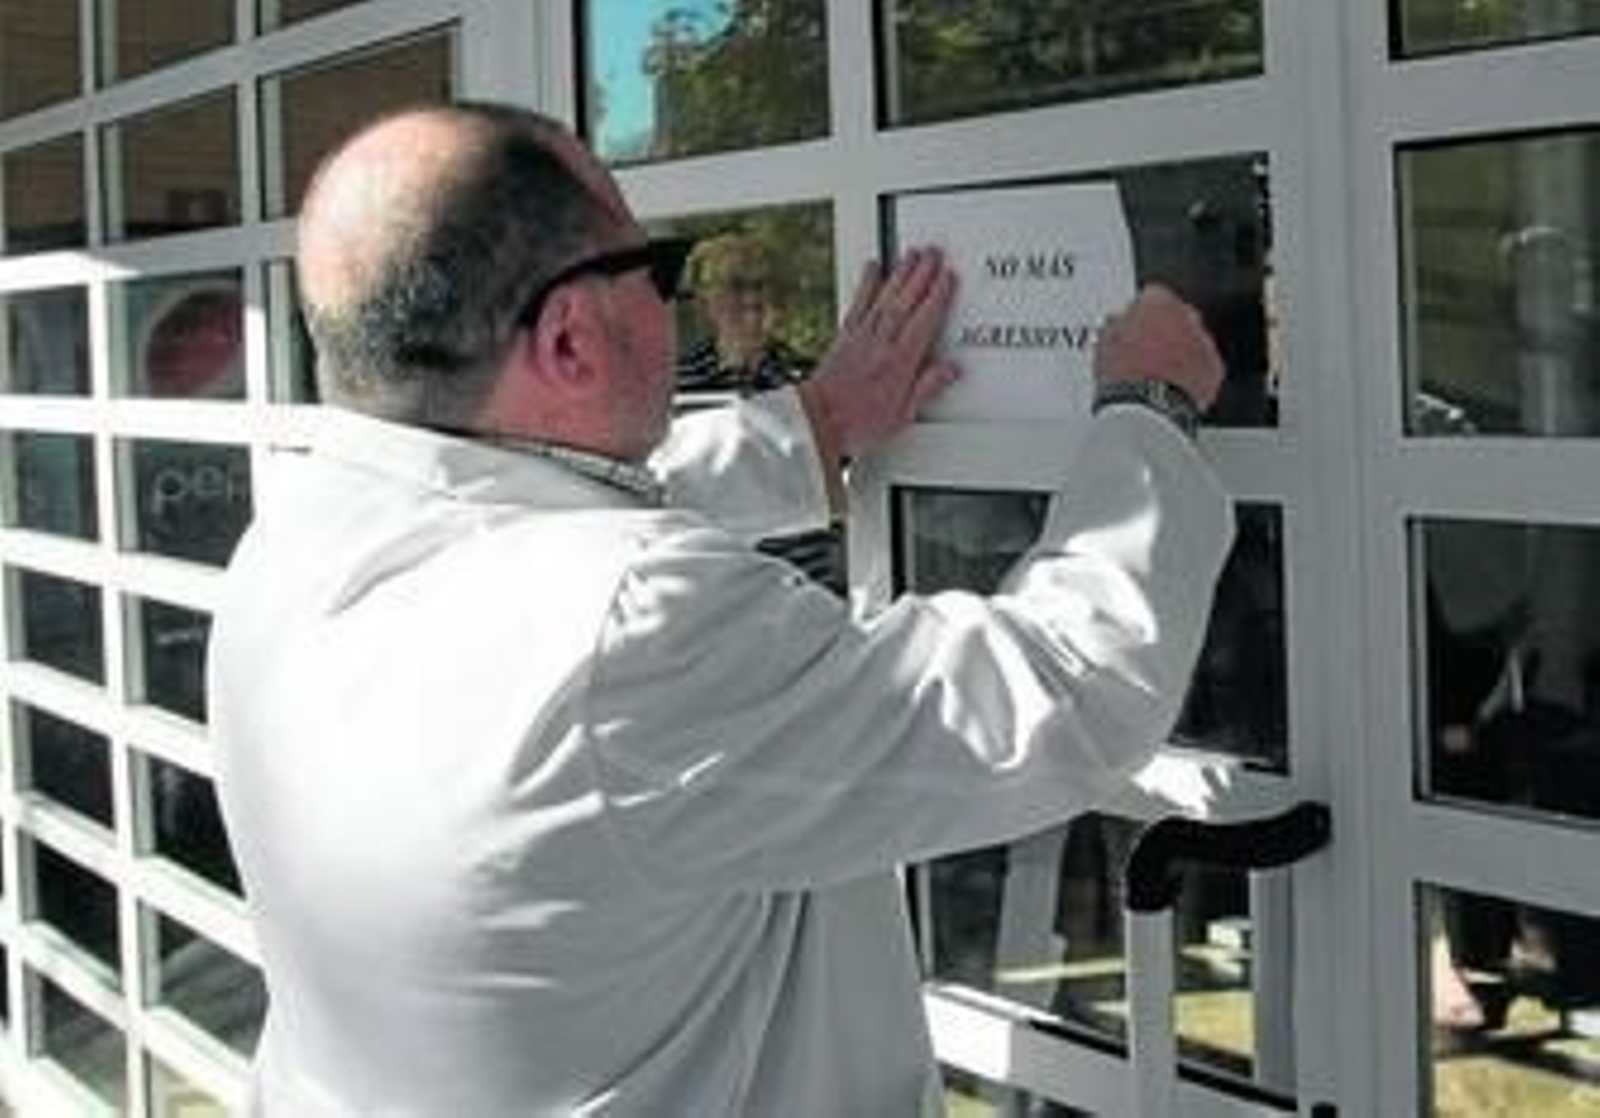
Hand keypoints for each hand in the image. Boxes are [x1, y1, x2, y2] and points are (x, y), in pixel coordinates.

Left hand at [801, 248, 959, 458]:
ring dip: (900, 273)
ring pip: (885, 297)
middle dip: (922, 274)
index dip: (938, 296)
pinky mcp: (844, 337)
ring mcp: (861, 337)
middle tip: (934, 253)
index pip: (925, 321)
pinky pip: (858, 304)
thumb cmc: (858, 422)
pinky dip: (866, 284)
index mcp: (900, 362)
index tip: (948, 276)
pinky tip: (872, 268)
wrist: (818, 420)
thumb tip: (951, 369)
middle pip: (906, 302)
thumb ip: (928, 387)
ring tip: (911, 254)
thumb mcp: (903, 414)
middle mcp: (881, 344)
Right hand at [1095, 285, 1224, 410]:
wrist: (1147, 405)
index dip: (1139, 314)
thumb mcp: (1104, 342)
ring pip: (1192, 342)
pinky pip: (1204, 367)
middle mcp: (1186, 316)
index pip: (1151, 296)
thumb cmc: (1125, 373)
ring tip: (1157, 376)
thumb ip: (1114, 325)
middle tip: (1146, 354)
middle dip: (1164, 332)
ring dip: (1179, 353)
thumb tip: (1116, 325)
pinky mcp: (1214, 368)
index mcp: (1158, 302)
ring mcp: (1203, 342)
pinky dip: (1192, 375)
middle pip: (1176, 317)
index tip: (1132, 328)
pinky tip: (1172, 388)